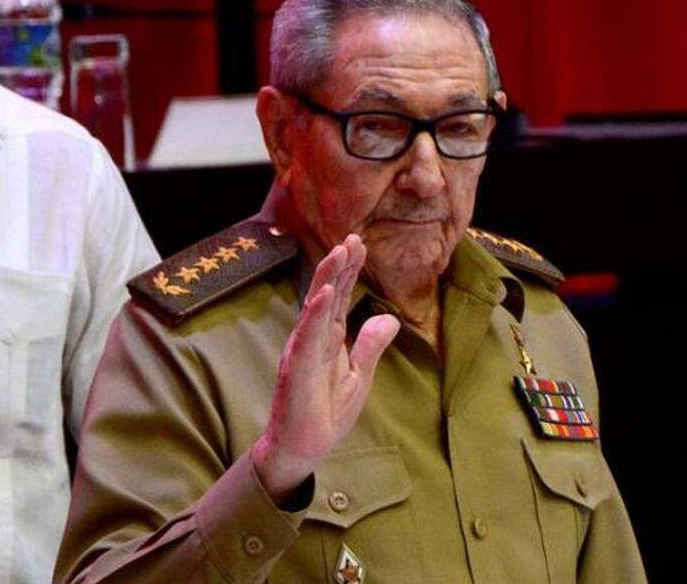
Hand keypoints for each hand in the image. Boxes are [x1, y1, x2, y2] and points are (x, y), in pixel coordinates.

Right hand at [252, 234, 399, 501]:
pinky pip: (307, 336)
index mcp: (329, 339)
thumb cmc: (326, 414)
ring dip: (327, 278)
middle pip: (328, 294)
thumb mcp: (358, 376)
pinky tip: (324, 292)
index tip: (360, 243)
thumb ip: (370, 346)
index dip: (349, 270)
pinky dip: (315, 313)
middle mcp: (313, 338)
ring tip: (340, 251)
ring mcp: (303, 350)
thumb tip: (388, 319)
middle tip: (353, 237)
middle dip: (340, 265)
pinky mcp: (298, 368)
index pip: (341, 297)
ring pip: (316, 307)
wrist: (303, 449)